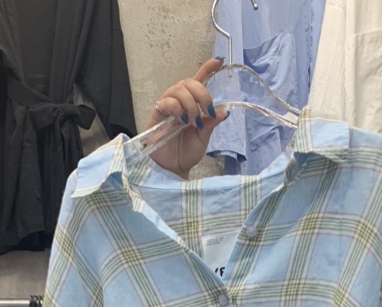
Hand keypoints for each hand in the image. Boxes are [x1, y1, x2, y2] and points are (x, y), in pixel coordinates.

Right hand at [147, 59, 229, 178]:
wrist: (173, 168)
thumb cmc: (186, 152)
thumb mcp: (204, 138)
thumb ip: (211, 123)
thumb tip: (224, 112)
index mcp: (192, 104)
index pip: (199, 80)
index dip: (207, 68)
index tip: (218, 62)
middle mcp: (179, 101)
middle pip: (189, 82)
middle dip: (202, 94)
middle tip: (208, 111)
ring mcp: (167, 106)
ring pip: (178, 89)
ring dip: (190, 104)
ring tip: (194, 122)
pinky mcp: (157, 114)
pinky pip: (166, 101)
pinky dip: (176, 108)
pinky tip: (181, 119)